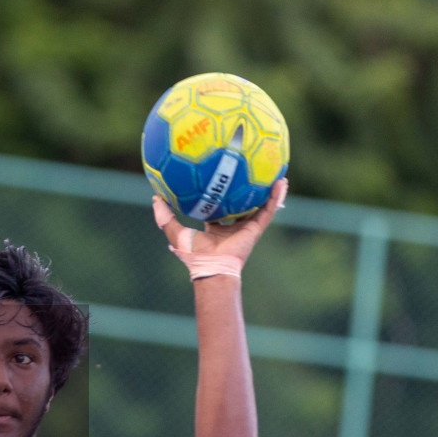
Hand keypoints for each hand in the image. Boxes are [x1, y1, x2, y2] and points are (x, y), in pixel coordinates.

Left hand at [153, 178, 288, 267]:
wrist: (212, 267)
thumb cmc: (194, 254)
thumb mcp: (177, 233)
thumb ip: (165, 217)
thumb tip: (155, 198)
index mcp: (216, 227)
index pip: (220, 206)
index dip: (222, 193)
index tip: (223, 177)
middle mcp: (233, 226)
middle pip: (243, 203)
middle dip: (248, 188)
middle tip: (251, 169)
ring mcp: (246, 227)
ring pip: (260, 204)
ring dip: (268, 189)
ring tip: (276, 171)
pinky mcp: (256, 229)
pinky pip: (268, 210)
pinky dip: (276, 197)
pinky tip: (281, 182)